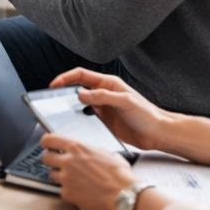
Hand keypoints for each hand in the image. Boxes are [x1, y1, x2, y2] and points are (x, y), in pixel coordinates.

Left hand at [39, 135, 136, 209]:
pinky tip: (81, 191)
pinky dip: (69, 191)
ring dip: (60, 177)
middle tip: (59, 164)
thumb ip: (88, 151)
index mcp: (77, 148)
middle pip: (45, 158)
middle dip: (51, 160)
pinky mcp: (67, 194)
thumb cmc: (120, 175)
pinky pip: (62, 190)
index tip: (48, 146)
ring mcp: (66, 178)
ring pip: (52, 175)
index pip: (49, 139)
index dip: (47, 143)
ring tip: (75, 180)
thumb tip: (84, 152)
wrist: (125, 195)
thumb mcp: (105, 153)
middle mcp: (68, 161)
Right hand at [49, 67, 167, 150]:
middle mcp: (104, 94)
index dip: (66, 78)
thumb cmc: (147, 115)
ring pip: (79, 103)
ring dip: (70, 106)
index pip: (81, 75)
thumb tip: (80, 93)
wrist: (158, 134)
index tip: (54, 85)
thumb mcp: (125, 101)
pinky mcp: (103, 121)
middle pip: (77, 88)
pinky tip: (74, 123)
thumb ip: (103, 96)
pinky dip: (77, 119)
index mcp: (108, 84)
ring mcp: (103, 108)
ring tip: (59, 111)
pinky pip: (85, 117)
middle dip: (63, 91)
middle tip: (51, 99)